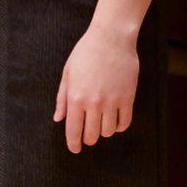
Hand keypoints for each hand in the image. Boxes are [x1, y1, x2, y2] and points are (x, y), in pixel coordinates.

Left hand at [54, 22, 140, 153]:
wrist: (111, 38)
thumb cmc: (86, 52)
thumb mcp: (68, 73)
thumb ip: (62, 98)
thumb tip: (58, 118)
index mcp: (76, 97)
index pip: (74, 131)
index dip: (73, 144)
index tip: (75, 149)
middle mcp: (94, 103)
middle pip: (92, 135)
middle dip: (88, 139)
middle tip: (88, 135)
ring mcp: (112, 101)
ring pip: (108, 132)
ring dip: (104, 131)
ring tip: (101, 123)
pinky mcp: (128, 98)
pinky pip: (124, 122)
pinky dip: (119, 126)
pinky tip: (115, 121)